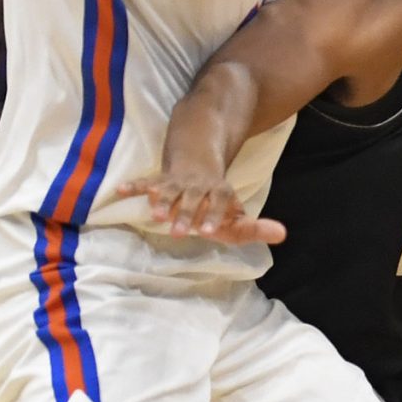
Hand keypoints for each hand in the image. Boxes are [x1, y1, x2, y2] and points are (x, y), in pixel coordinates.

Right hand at [118, 165, 285, 243]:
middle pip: (193, 198)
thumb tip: (282, 234)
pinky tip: (119, 191)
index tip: (209, 232)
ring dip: (162, 202)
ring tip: (155, 216)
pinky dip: (133, 186)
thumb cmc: (218, 204)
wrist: (198, 167)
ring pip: (169, 191)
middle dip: (186, 214)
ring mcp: (177, 183)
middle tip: (180, 232)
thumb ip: (256, 228)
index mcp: (219, 191)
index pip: (220, 201)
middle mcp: (198, 185)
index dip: (216, 215)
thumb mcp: (238, 216)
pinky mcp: (159, 182)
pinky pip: (145, 182)